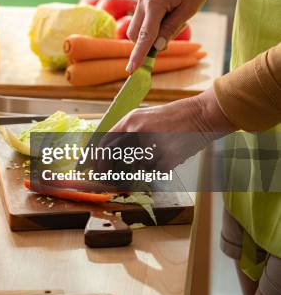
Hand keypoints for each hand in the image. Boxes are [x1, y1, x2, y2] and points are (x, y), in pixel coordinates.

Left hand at [101, 89, 235, 171]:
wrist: (201, 115)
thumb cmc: (172, 118)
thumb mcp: (144, 118)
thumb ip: (127, 132)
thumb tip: (109, 153)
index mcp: (130, 120)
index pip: (104, 142)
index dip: (95, 157)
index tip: (92, 168)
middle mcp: (137, 131)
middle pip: (112, 157)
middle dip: (106, 171)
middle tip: (106, 179)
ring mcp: (151, 144)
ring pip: (136, 167)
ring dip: (141, 168)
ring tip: (155, 156)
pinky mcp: (166, 157)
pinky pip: (154, 171)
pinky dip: (158, 168)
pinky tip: (168, 156)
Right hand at [126, 0, 232, 71]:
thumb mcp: (188, 10)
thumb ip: (170, 29)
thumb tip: (156, 48)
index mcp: (154, 4)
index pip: (144, 36)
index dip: (138, 55)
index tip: (131, 70)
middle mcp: (143, 2)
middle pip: (136, 35)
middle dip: (147, 43)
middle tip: (172, 34)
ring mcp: (141, 0)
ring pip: (137, 29)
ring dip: (150, 35)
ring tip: (173, 20)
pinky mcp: (143, 0)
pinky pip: (141, 20)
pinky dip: (151, 26)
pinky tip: (168, 15)